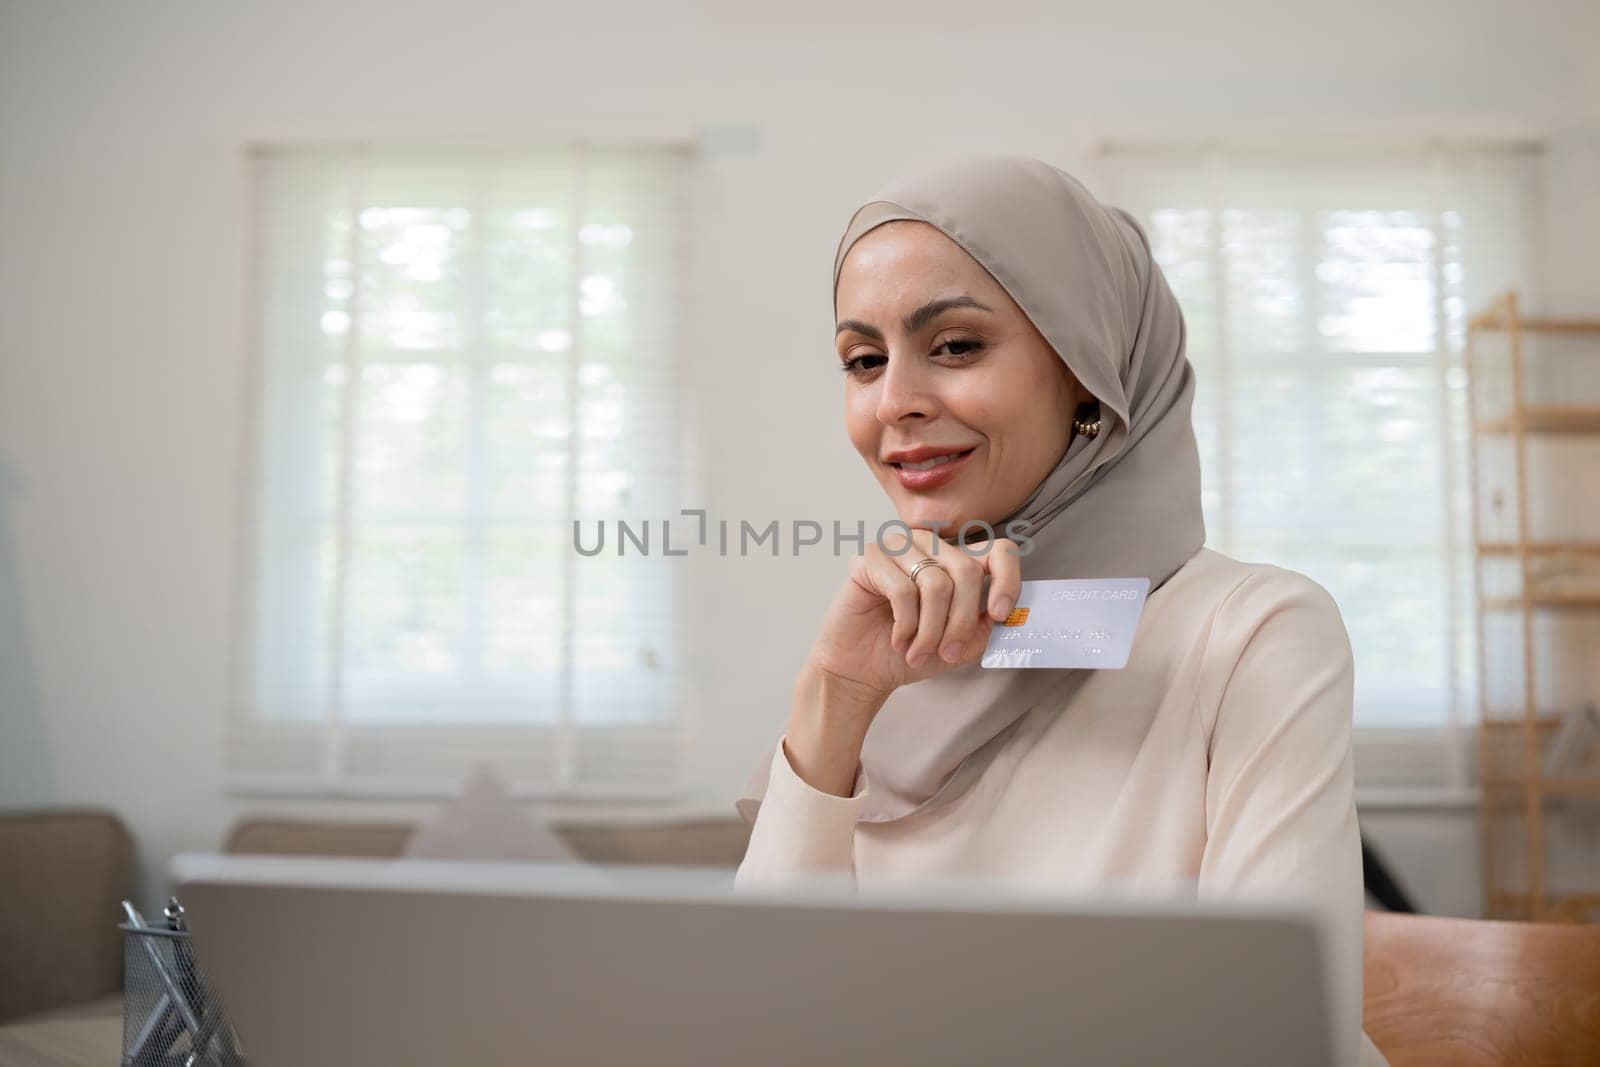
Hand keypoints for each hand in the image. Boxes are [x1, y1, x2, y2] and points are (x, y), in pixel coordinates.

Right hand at [781, 528, 1021, 796]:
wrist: (861, 672)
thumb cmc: (908, 654)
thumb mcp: (959, 646)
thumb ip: (984, 626)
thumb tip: (1006, 614)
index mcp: (956, 559)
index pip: (998, 551)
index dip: (1007, 580)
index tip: (998, 615)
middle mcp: (930, 545)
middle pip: (967, 571)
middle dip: (960, 622)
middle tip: (947, 653)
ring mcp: (899, 547)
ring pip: (936, 583)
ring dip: (930, 630)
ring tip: (917, 652)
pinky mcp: (870, 558)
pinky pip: (903, 590)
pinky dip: (905, 625)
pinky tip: (897, 639)